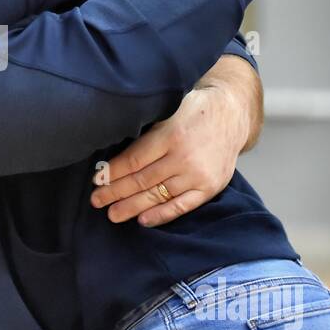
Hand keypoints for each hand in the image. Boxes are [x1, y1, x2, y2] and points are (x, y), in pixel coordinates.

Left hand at [90, 85, 248, 226]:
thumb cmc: (195, 109)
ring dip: (133, 206)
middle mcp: (185, 157)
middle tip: (97, 201)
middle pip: (143, 180)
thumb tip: (114, 152)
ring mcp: (198, 174)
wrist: (233, 114)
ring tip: (113, 214)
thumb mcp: (169, 109)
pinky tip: (143, 220)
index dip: (113, 172)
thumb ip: (147, 131)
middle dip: (116, 192)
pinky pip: (182, 206)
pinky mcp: (210, 187)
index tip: (97, 180)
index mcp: (172, 134)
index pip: (135, 159)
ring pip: (159, 195)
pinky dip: (162, 215)